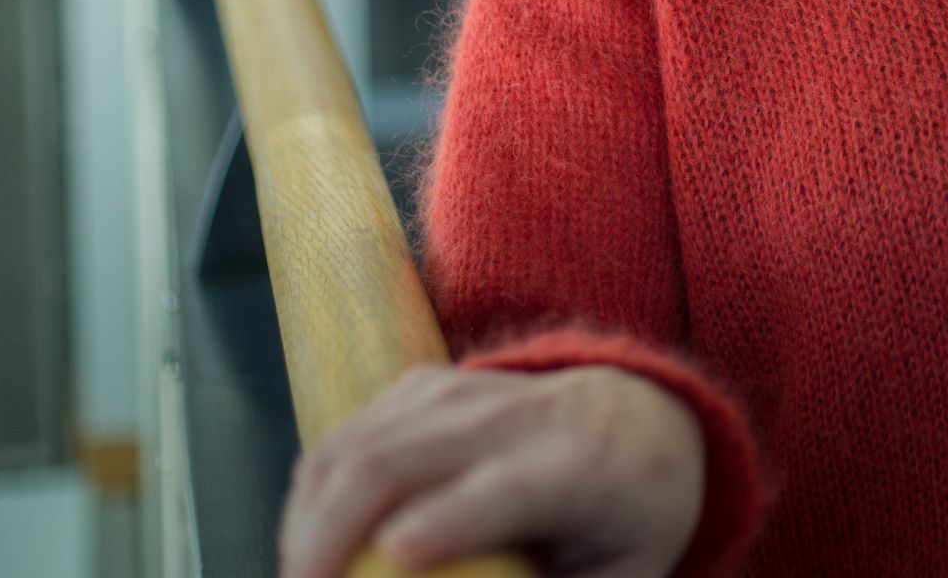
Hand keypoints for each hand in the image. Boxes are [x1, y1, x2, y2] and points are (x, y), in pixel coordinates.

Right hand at [276, 362, 705, 577]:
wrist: (644, 416)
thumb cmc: (632, 516)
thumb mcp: (628, 572)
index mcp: (578, 466)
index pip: (502, 490)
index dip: (447, 522)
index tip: (399, 552)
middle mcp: (513, 416)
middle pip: (395, 461)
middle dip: (326, 537)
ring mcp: (461, 392)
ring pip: (350, 446)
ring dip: (304, 523)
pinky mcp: (422, 387)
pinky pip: (342, 439)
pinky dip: (310, 498)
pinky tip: (312, 548)